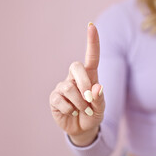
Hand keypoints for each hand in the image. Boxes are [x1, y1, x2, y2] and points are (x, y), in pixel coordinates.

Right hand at [49, 22, 104, 144]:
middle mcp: (75, 78)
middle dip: (84, 82)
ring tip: (83, 111)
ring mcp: (63, 87)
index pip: (92, 57)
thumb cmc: (93, 114)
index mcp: (90, 76)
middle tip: (89, 99)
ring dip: (79, 103)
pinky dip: (69, 109)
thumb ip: (100, 99)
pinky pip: (60, 99)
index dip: (92, 42)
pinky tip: (71, 112)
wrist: (83, 129)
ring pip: (69, 87)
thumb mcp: (101, 109)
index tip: (92, 26)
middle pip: (76, 66)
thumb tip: (96, 88)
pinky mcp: (54, 98)